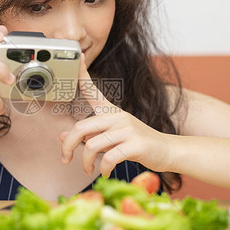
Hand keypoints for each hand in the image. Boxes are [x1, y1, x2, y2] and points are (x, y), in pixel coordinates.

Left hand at [59, 55, 171, 176]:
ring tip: (88, 170)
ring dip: (85, 163)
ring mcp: (127, 130)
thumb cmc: (136, 144)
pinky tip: (105, 173)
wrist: (167, 151)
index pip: (92, 90)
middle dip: (68, 146)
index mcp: (111, 112)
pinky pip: (109, 158)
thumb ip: (88, 136)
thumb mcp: (110, 138)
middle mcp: (117, 117)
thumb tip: (62, 137)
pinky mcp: (136, 145)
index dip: (83, 74)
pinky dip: (103, 169)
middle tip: (66, 159)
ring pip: (92, 146)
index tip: (78, 57)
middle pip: (81, 127)